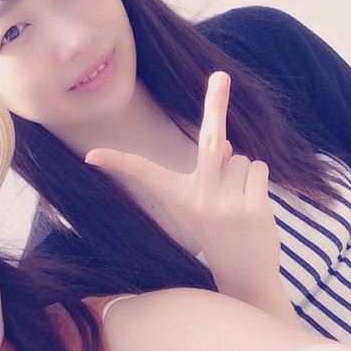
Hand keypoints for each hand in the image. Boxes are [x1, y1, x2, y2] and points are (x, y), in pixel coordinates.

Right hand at [85, 72, 282, 306]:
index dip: (117, 161)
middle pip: (208, 139)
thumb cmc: (218, 233)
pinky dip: (257, 182)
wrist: (243, 276)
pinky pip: (257, 169)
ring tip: (237, 205)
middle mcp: (196, 198)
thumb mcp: (203, 203)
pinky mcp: (251, 207)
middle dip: (214, 102)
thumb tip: (225, 142)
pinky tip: (251, 210)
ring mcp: (224, 203)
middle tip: (220, 74)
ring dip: (242, 174)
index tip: (92, 156)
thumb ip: (211, 170)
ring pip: (240, 158)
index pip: (143, 172)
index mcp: (176, 196)